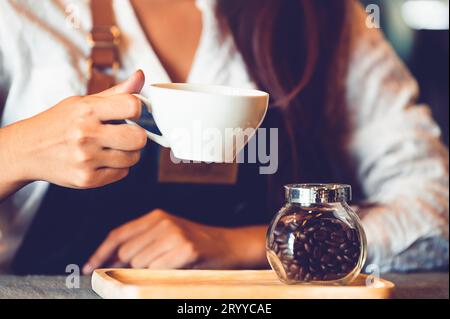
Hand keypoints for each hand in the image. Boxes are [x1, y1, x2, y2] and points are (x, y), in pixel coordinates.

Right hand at [7, 71, 147, 188]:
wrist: (27, 150)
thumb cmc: (59, 123)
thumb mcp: (82, 102)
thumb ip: (115, 93)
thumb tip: (140, 76)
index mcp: (86, 111)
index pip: (132, 106)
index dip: (137, 110)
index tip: (131, 114)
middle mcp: (86, 134)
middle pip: (139, 138)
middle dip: (137, 136)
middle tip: (125, 134)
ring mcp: (86, 159)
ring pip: (133, 158)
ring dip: (128, 153)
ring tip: (111, 147)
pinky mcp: (87, 179)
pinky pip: (122, 173)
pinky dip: (118, 167)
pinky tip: (102, 159)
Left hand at [83, 209, 267, 273]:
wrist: (228, 245)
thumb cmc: (195, 243)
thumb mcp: (167, 236)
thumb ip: (140, 244)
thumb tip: (109, 260)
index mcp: (156, 216)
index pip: (118, 234)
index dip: (100, 252)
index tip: (89, 267)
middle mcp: (163, 222)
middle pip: (126, 251)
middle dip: (125, 267)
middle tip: (137, 273)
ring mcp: (175, 235)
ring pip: (139, 263)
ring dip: (146, 272)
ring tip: (166, 266)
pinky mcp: (186, 250)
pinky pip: (157, 270)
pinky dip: (160, 275)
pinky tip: (174, 268)